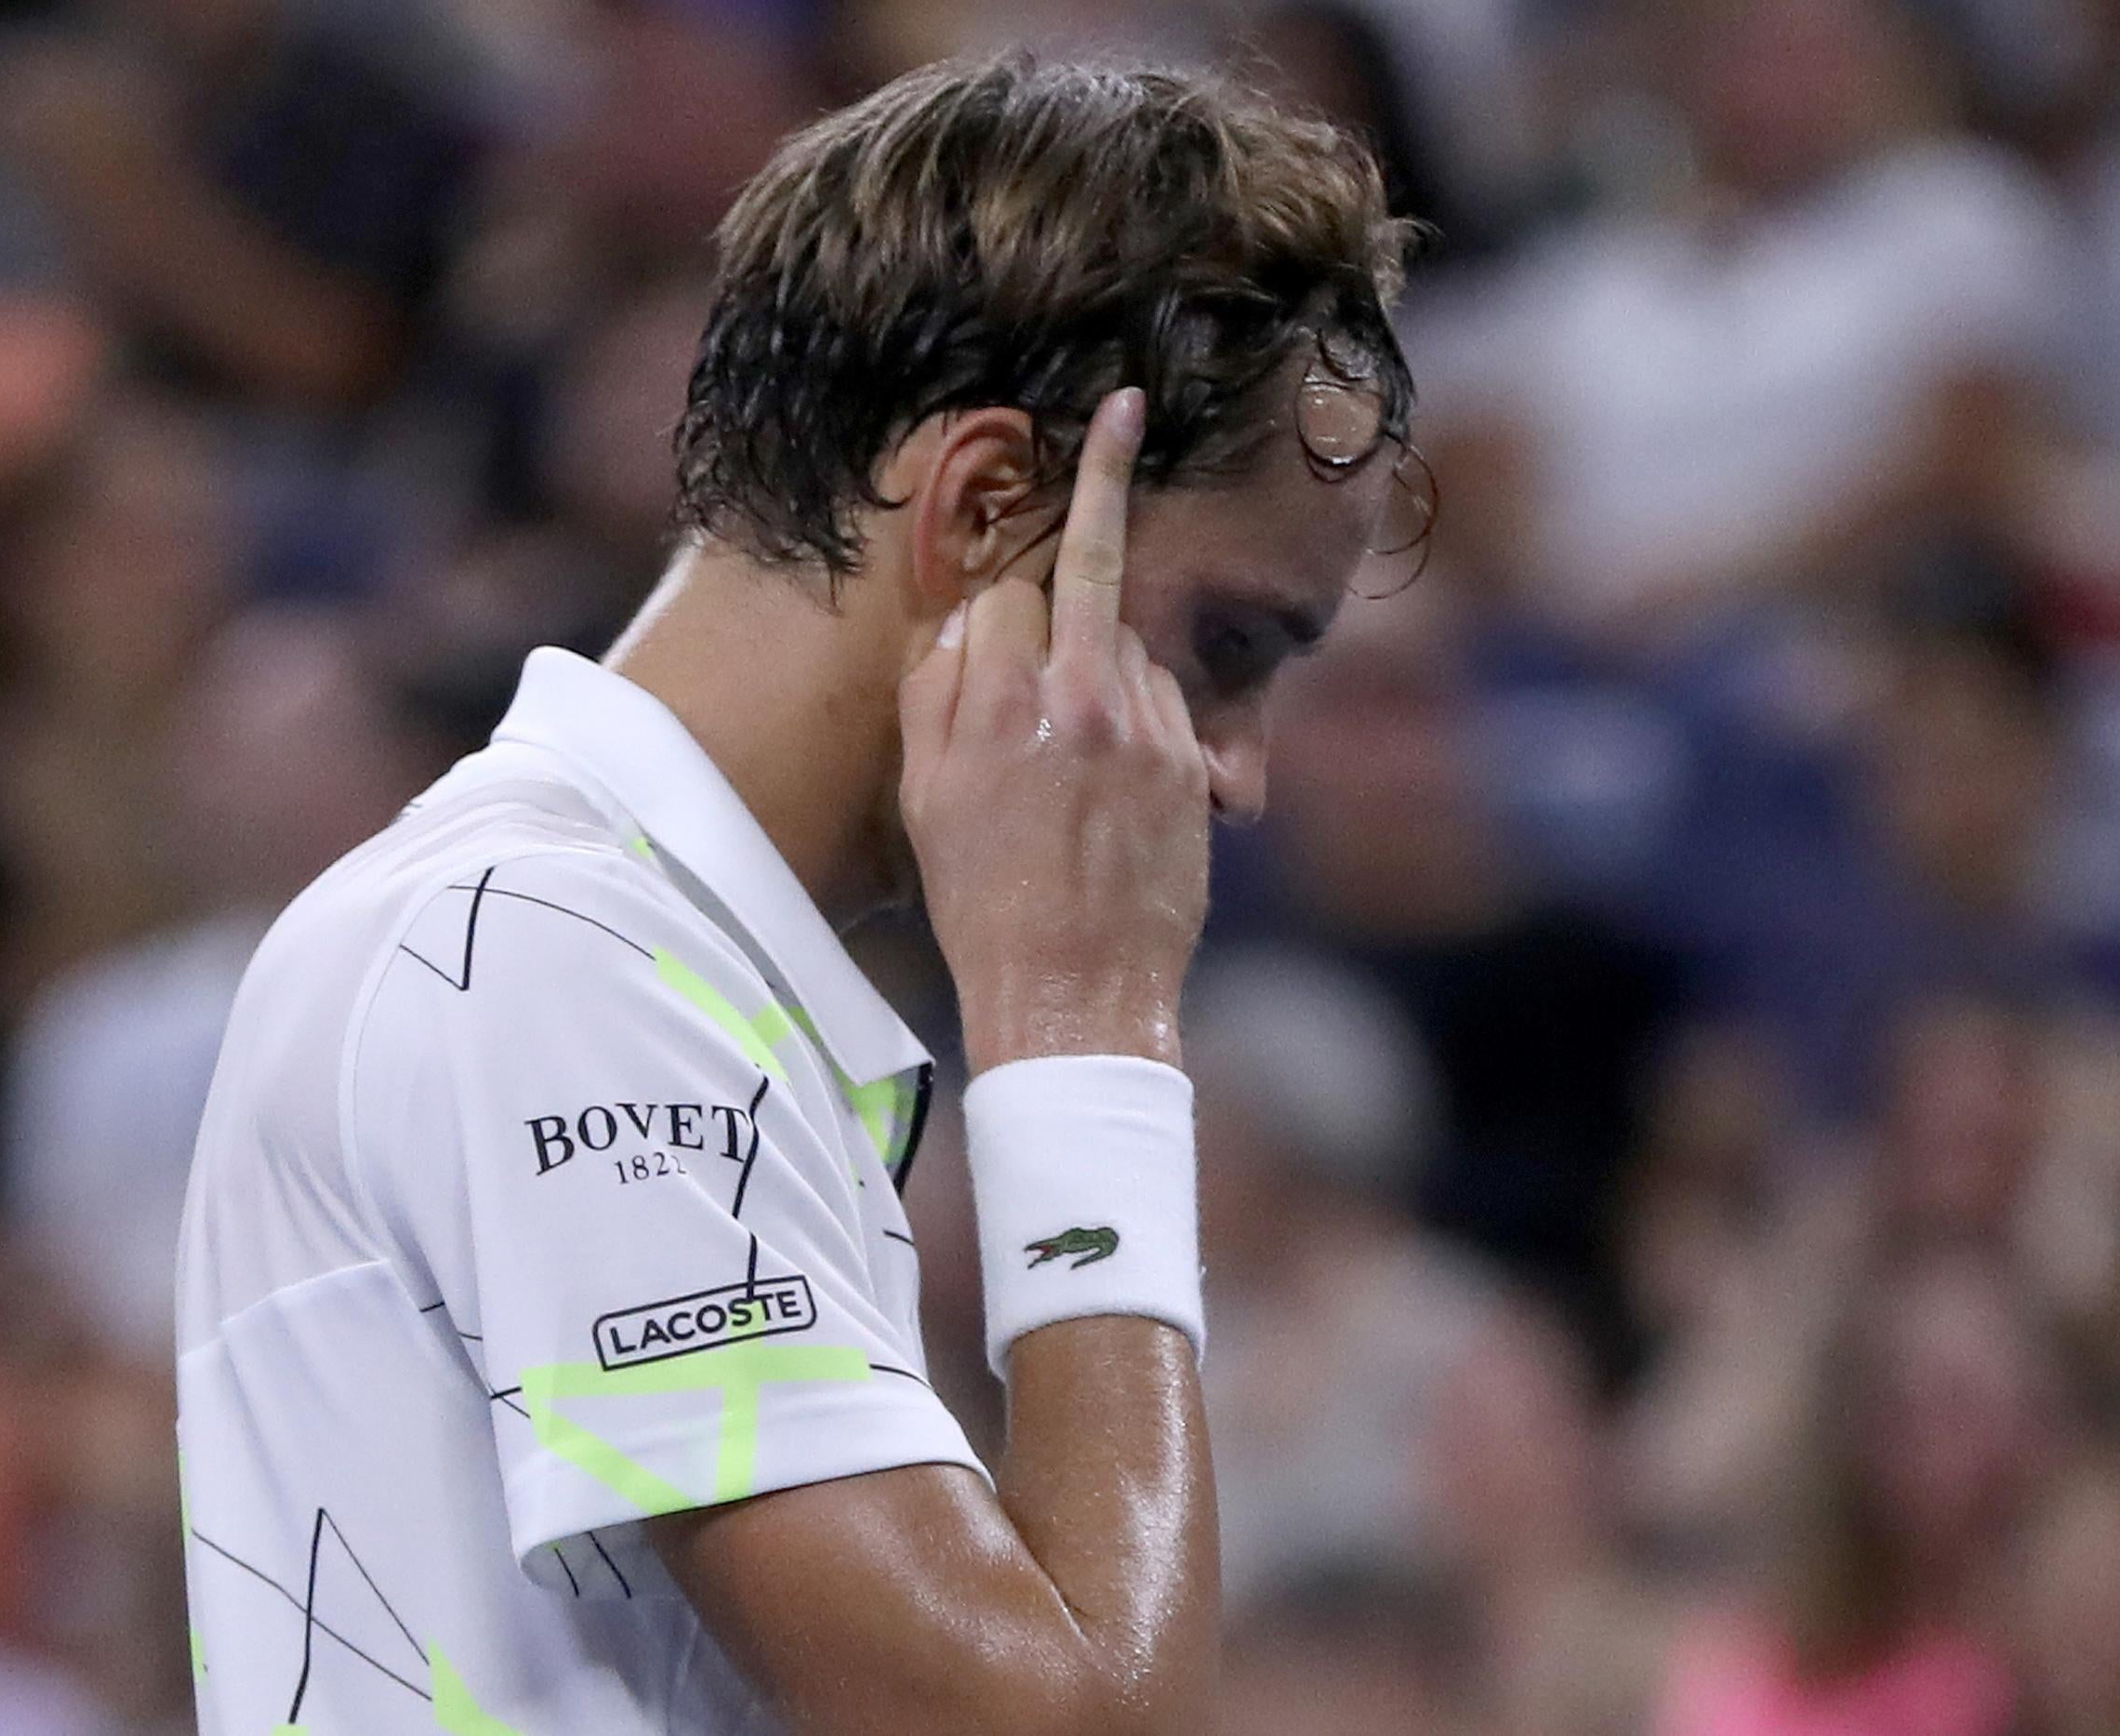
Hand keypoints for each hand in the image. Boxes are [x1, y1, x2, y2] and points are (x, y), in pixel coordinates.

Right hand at [899, 388, 1209, 1073]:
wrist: (1075, 995)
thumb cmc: (982, 903)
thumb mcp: (925, 797)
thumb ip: (938, 690)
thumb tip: (967, 615)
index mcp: (1000, 703)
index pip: (1010, 584)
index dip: (1010, 571)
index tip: (1080, 460)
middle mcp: (1082, 700)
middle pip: (1087, 576)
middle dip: (1102, 490)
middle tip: (1126, 404)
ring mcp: (1149, 732)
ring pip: (1128, 649)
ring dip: (1103, 663)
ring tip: (1071, 751)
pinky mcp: (1194, 769)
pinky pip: (1165, 704)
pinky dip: (1141, 713)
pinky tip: (1113, 777)